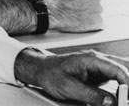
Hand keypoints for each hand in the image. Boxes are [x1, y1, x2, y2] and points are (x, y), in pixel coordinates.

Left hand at [14, 48, 128, 105]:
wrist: (40, 69)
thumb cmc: (51, 73)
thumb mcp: (68, 87)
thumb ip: (90, 95)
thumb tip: (110, 102)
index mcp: (91, 59)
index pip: (117, 69)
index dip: (126, 84)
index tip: (126, 99)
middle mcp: (97, 62)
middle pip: (121, 70)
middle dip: (127, 85)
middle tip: (126, 100)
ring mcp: (98, 69)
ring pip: (119, 76)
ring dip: (123, 88)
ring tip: (123, 100)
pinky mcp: (97, 77)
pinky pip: (113, 82)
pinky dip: (119, 90)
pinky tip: (118, 99)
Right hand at [46, 0, 103, 31]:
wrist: (57, 12)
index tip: (85, 1)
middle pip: (99, 2)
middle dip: (92, 6)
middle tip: (83, 10)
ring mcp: (100, 8)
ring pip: (100, 12)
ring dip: (94, 15)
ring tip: (83, 17)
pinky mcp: (100, 21)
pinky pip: (102, 24)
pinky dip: (96, 25)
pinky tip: (87, 24)